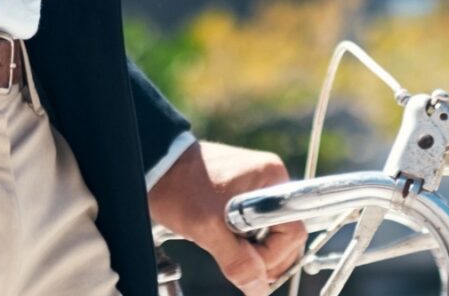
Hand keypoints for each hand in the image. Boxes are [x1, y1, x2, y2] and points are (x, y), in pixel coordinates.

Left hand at [146, 139, 303, 294]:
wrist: (154, 165)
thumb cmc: (180, 188)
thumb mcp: (208, 229)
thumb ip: (238, 261)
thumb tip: (260, 290)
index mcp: (272, 178)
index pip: (293, 231)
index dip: (274, 256)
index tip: (250, 267)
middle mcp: (271, 179)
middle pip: (286, 234)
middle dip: (263, 256)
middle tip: (236, 263)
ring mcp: (259, 185)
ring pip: (271, 233)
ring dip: (252, 249)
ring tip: (224, 247)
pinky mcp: (245, 193)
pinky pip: (257, 225)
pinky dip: (244, 240)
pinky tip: (224, 239)